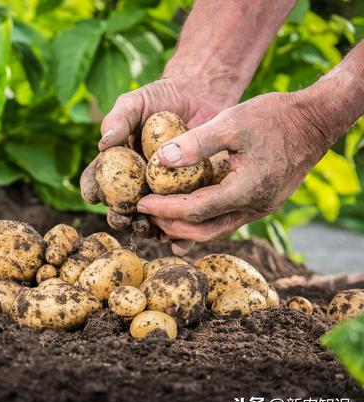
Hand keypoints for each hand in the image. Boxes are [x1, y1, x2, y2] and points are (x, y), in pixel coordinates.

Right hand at [80, 76, 228, 239]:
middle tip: (125, 217)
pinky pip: (182, 220)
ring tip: (151, 228)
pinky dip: (180, 235)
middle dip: (120, 218)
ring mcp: (162, 193)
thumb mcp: (135, 102)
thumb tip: (104, 144)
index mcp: (116, 166)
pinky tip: (180, 241)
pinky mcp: (188, 197)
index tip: (95, 195)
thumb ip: (118, 120)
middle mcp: (135, 184)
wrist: (201, 95)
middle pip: (120, 209)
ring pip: (149, 220)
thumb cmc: (160, 97)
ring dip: (147, 229)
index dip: (92, 191)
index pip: (96, 182)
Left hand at [137, 91, 330, 240]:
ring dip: (186, 227)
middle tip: (145, 213)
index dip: (164, 209)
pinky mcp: (262, 203)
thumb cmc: (275, 116)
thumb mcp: (233, 121)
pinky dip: (202, 220)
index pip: (195, 210)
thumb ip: (197, 142)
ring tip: (159, 217)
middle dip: (171, 225)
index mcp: (247, 189)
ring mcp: (260, 208)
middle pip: (203, 230)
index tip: (140, 202)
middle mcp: (255, 207)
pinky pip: (226, 220)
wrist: (315, 121)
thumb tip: (160, 160)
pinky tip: (185, 213)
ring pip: (216, 230)